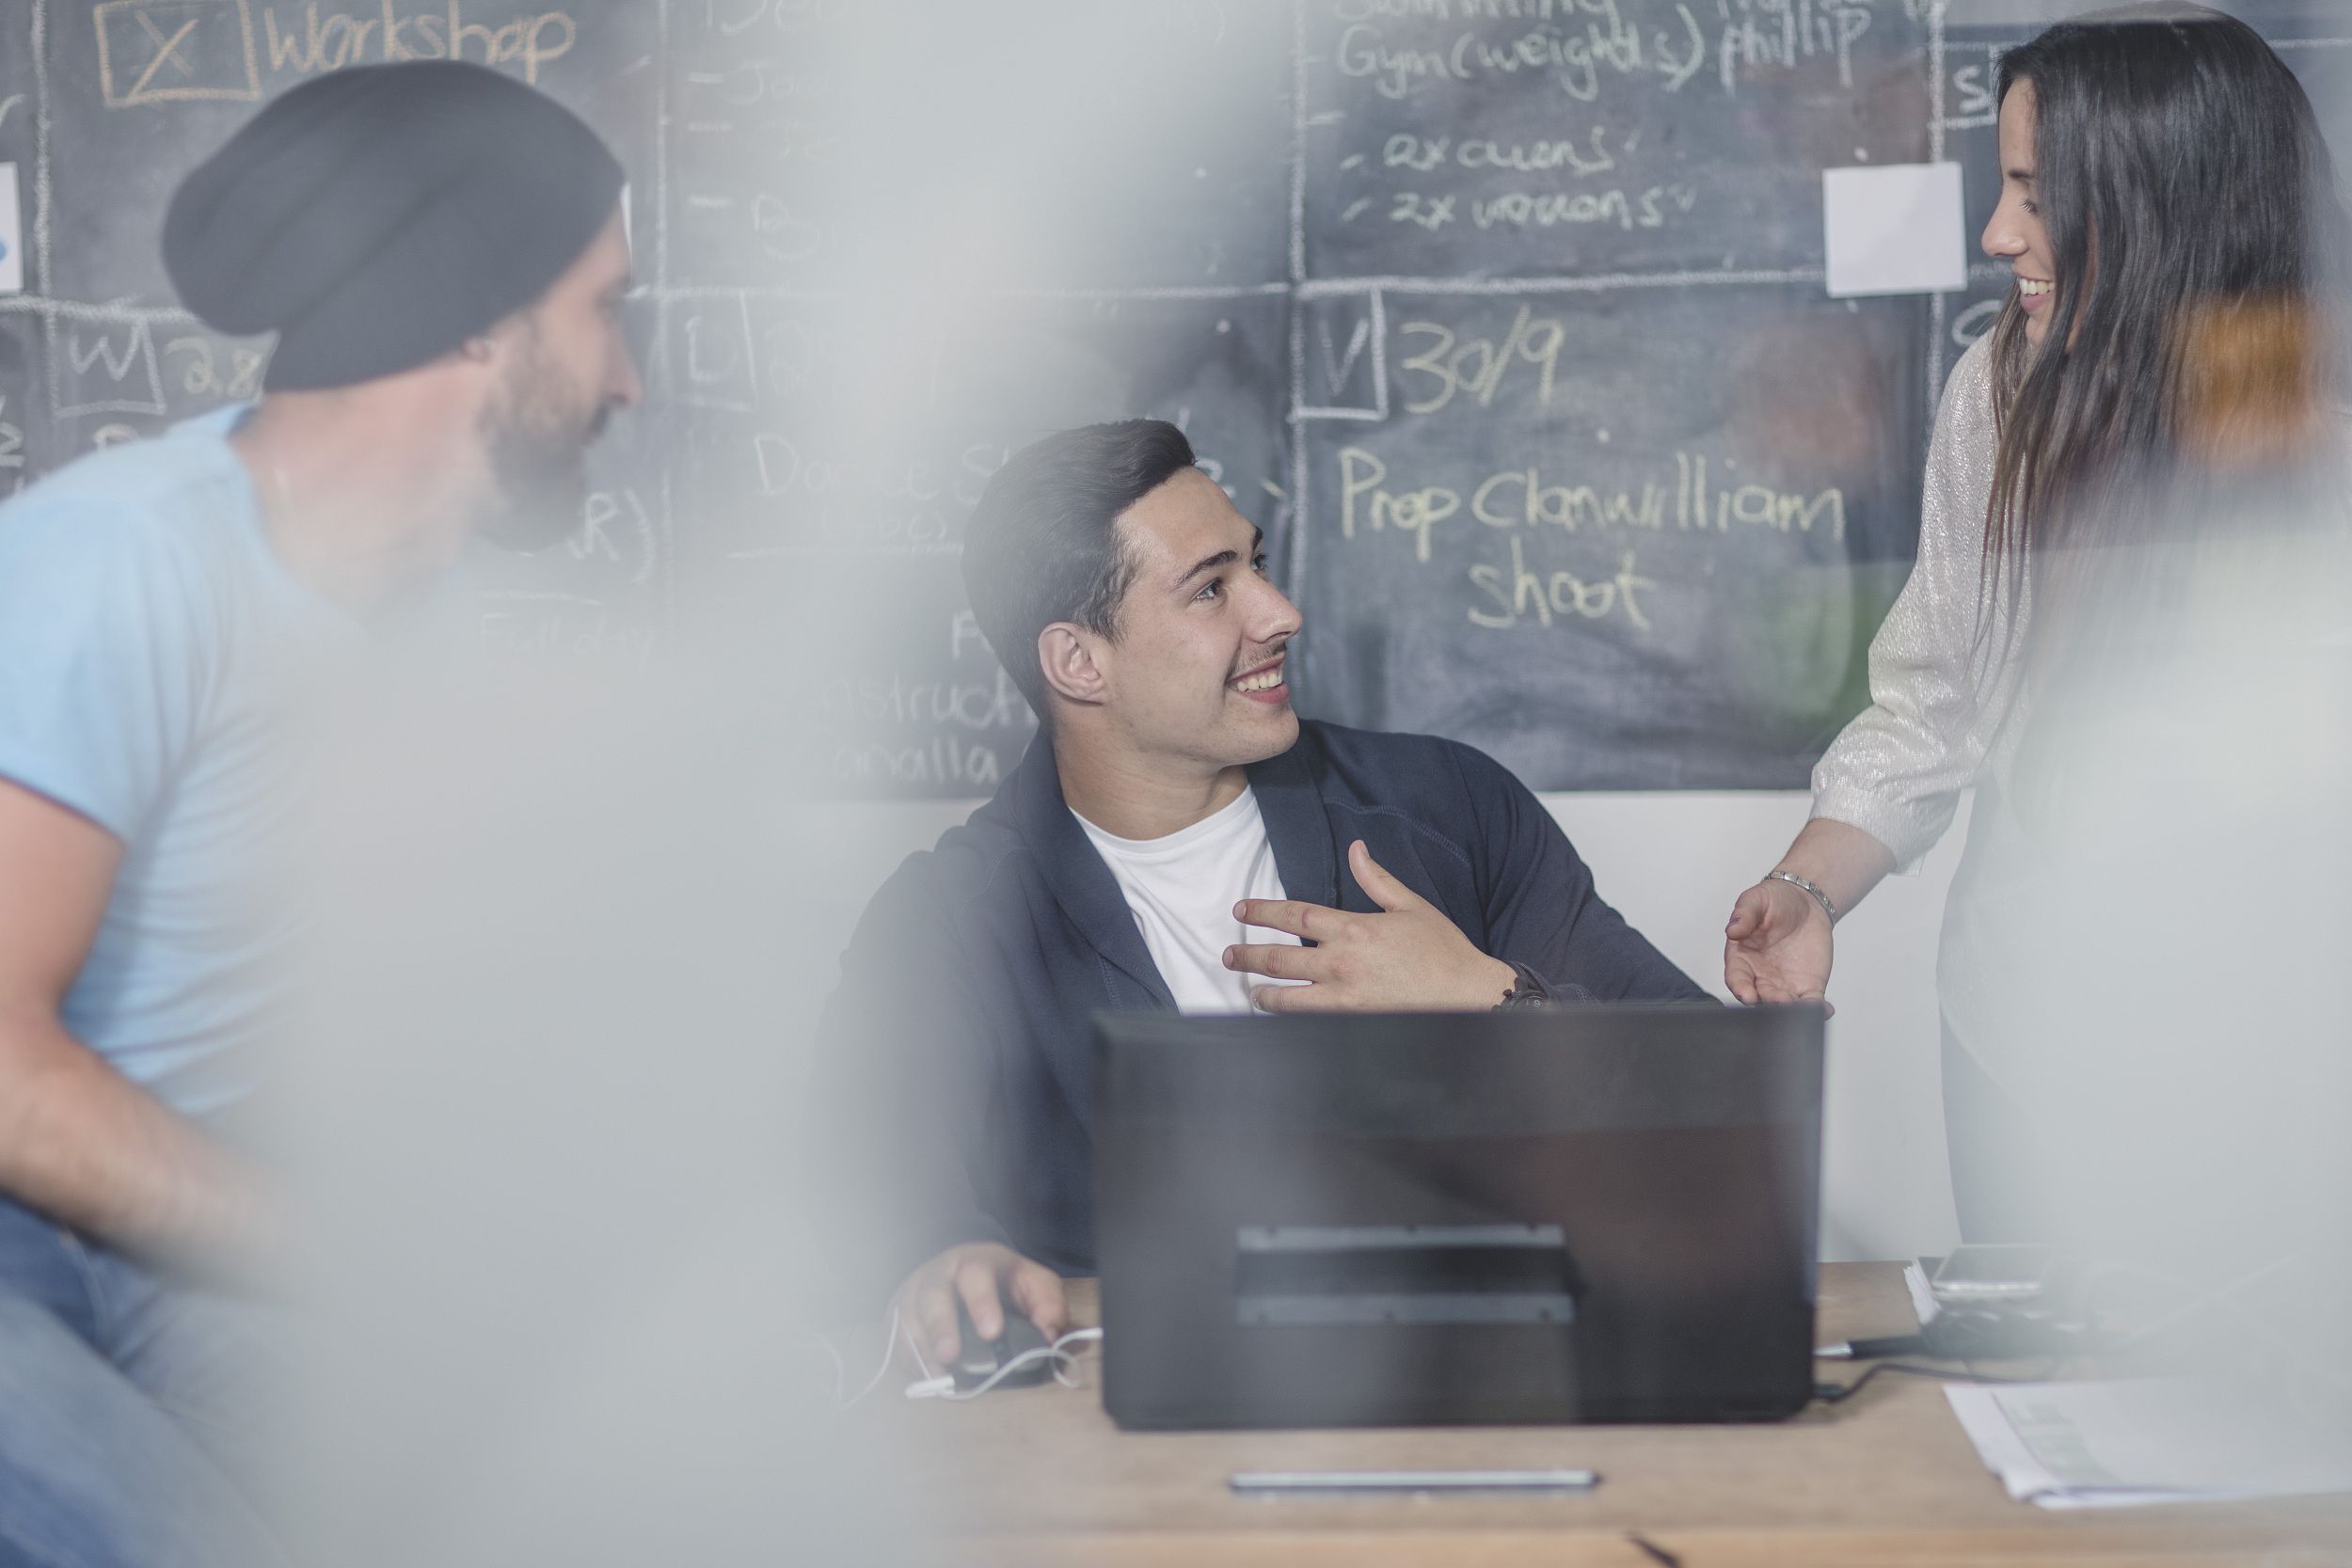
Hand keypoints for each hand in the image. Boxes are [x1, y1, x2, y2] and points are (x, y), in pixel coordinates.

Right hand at [889, 1241, 1066, 1372]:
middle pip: (933, 1296)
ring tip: (938, 1375)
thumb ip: (1049, 1305)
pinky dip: (909, 1359)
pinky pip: (896, 1339)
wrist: (965, 1268)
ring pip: (908, 1318)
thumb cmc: (1003, 1281)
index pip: (975, 1275)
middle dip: (941, 1327)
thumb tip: (1051, 1337)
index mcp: (974, 1262)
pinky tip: (926, 1376)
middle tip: (950, 1356)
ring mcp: (913, 1294)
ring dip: (921, 1349)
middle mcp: (938, 1275)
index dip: (981, 1303)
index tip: (992, 1333)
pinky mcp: (898, 1315)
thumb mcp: (1034, 1283)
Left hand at [1224, 840, 1516, 1012]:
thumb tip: (1356, 849)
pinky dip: (1288, 1018)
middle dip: (1247, 954)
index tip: (1242, 911)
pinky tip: (1278, 1017)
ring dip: (1262, 993)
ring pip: (1287, 997)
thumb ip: (1377, 879)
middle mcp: (1341, 964)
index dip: (1263, 912)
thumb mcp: (1411, 906)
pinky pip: (1308, 1021)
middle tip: (1229, 954)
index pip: (1295, 917)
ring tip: (1249, 991)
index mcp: (1354, 929)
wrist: (1469, 996)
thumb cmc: (1443, 951)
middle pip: (1279, 958)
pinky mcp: (1351, 1022)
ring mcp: (1344, 998)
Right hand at [1723, 876, 1834, 1011]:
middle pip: (1761, 995)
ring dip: (1791, 1009)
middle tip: (1779, 1001)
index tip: (1746, 994)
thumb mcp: (1756, 900)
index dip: (1740, 987)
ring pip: (1785, 1004)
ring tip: (1801, 1007)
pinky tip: (1823, 1009)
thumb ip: (1744, 914)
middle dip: (1769, 1001)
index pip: (1736, 977)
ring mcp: (1784, 983)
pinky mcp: (1807, 985)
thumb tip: (1732, 930)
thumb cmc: (1775, 900)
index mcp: (1742, 957)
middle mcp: (1760, 975)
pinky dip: (1817, 1008)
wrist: (1805, 902)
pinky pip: (1810, 1001)